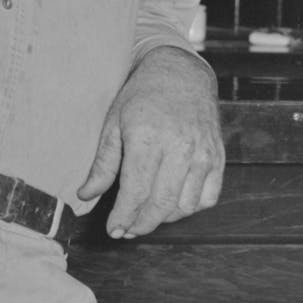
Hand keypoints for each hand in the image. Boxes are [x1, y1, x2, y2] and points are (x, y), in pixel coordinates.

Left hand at [77, 45, 224, 238]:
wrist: (180, 72)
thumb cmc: (141, 95)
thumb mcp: (113, 121)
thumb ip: (103, 163)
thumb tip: (85, 195)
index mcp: (147, 136)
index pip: (136, 192)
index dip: (123, 217)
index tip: (112, 230)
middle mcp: (179, 147)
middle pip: (161, 205)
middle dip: (141, 224)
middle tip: (126, 229)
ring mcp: (202, 153)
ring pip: (184, 206)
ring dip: (163, 218)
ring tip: (146, 214)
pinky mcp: (217, 157)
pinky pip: (207, 198)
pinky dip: (188, 208)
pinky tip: (171, 202)